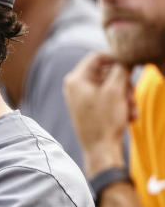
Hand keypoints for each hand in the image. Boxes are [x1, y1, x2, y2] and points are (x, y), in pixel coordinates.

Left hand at [63, 52, 133, 176]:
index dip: (116, 58)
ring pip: (110, 86)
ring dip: (125, 96)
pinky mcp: (89, 108)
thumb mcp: (116, 90)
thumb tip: (126, 56)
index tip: (131, 65)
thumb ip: (121, 68)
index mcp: (75, 79)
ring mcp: (81, 98)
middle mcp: (75, 87)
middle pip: (106, 72)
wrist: (100, 150)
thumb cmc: (105, 121)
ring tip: (132, 110)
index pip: (97, 56)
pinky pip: (108, 98)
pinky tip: (129, 116)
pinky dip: (120, 104)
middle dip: (124, 83)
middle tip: (132, 96)